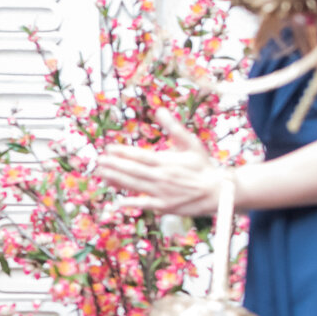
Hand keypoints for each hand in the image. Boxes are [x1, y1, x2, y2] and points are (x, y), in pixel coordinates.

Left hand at [94, 109, 225, 217]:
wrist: (218, 191)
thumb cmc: (203, 166)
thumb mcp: (191, 143)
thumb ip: (174, 127)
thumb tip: (159, 109)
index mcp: (166, 161)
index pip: (140, 155)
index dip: (123, 152)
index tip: (108, 148)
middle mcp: (161, 176)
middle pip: (133, 170)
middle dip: (114, 165)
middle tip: (98, 160)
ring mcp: (162, 192)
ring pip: (134, 185)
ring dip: (116, 180)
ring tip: (101, 174)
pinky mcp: (164, 206)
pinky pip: (144, 204)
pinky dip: (130, 203)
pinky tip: (117, 201)